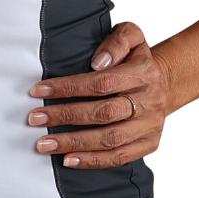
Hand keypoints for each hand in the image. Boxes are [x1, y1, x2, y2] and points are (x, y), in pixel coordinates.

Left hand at [27, 22, 168, 168]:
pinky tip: (69, 160)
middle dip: (65, 116)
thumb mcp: (131, 36)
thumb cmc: (136, 57)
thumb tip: (98, 62)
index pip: (102, 82)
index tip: (39, 90)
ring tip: (45, 143)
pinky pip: (119, 157)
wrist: (164, 82)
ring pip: (109, 139)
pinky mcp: (149, 144)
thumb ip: (117, 41)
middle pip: (103, 113)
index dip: (68, 87)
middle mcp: (149, 101)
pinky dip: (93, 161)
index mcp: (144, 73)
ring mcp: (150, 125)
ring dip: (74, 143)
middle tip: (35, 118)